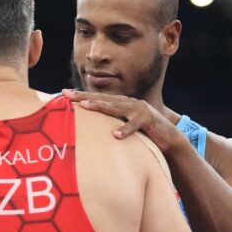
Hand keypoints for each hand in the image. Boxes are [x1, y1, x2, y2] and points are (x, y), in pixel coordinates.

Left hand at [62, 89, 183, 152]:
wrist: (169, 137)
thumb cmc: (142, 133)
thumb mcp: (123, 125)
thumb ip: (109, 123)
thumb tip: (88, 128)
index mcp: (120, 104)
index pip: (97, 98)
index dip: (81, 96)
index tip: (63, 94)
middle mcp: (127, 103)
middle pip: (103, 99)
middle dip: (84, 97)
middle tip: (67, 96)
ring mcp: (138, 110)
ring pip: (116, 108)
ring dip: (100, 107)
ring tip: (85, 107)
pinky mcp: (148, 121)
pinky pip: (135, 125)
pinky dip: (126, 130)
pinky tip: (115, 136)